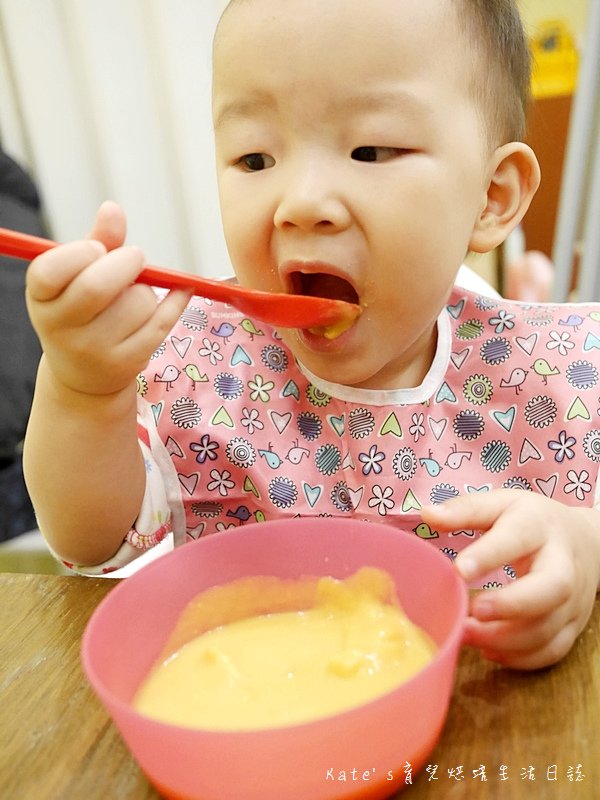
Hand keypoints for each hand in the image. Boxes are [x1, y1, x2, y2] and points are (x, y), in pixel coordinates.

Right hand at [26, 201, 191, 396]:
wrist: (86, 374)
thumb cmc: (82, 311)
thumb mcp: (78, 277)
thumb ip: (97, 242)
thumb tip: (113, 209)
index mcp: (41, 299)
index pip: (49, 271)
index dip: (78, 253)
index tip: (98, 249)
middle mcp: (60, 328)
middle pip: (96, 287)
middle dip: (125, 262)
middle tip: (136, 256)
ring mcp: (93, 350)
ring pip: (137, 303)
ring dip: (147, 289)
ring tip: (137, 295)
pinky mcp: (126, 363)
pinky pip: (161, 323)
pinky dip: (176, 300)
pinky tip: (179, 291)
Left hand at [421, 490, 599, 669]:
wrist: (588, 542)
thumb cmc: (533, 522)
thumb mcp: (502, 504)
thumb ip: (467, 510)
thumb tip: (427, 514)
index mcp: (539, 527)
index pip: (518, 537)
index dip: (490, 554)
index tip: (459, 569)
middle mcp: (562, 564)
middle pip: (551, 588)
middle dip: (512, 604)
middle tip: (475, 610)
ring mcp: (571, 599)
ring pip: (548, 628)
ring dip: (506, 639)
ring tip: (466, 633)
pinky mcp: (573, 627)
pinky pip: (551, 651)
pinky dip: (519, 658)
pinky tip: (488, 650)